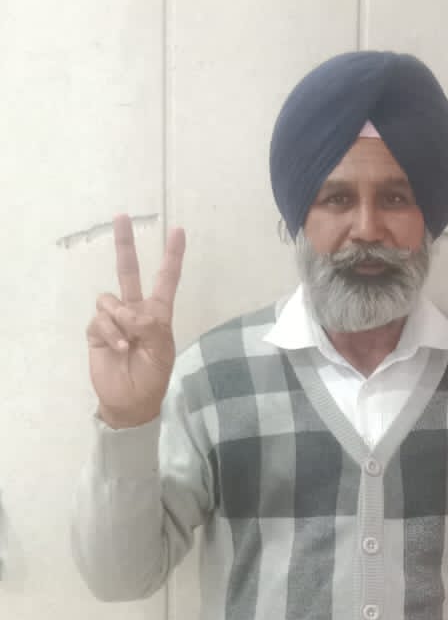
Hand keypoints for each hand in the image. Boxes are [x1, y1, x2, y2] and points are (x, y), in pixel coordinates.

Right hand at [86, 214, 185, 427]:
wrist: (129, 402)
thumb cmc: (152, 377)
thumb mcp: (162, 350)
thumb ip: (150, 326)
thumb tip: (127, 312)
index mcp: (158, 314)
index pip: (166, 279)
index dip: (172, 256)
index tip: (178, 231)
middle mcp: (135, 311)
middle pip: (128, 272)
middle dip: (125, 245)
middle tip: (122, 217)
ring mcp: (114, 320)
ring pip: (110, 299)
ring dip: (120, 318)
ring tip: (127, 342)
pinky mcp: (97, 330)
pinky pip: (100, 318)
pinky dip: (110, 332)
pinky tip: (118, 348)